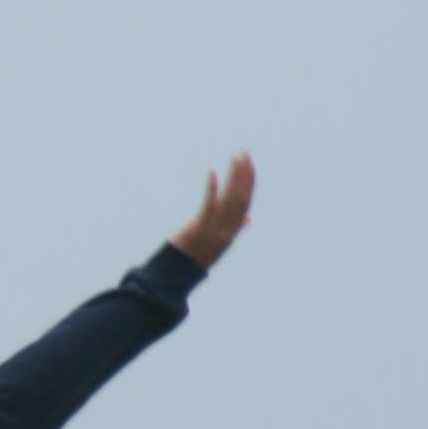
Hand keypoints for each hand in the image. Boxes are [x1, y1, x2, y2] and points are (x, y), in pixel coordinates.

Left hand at [171, 152, 255, 268]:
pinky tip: (212, 171)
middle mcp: (226, 229)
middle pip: (240, 197)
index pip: (246, 202)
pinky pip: (208, 205)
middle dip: (244, 174)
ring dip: (232, 176)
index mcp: (232, 231)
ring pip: (228, 199)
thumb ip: (236, 228)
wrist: (176, 275)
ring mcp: (213, 228)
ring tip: (234, 157)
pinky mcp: (198, 228)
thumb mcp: (220, 243)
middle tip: (245, 153)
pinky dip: (212, 187)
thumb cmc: (196, 257)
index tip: (251, 164)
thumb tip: (250, 218)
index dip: (250, 182)